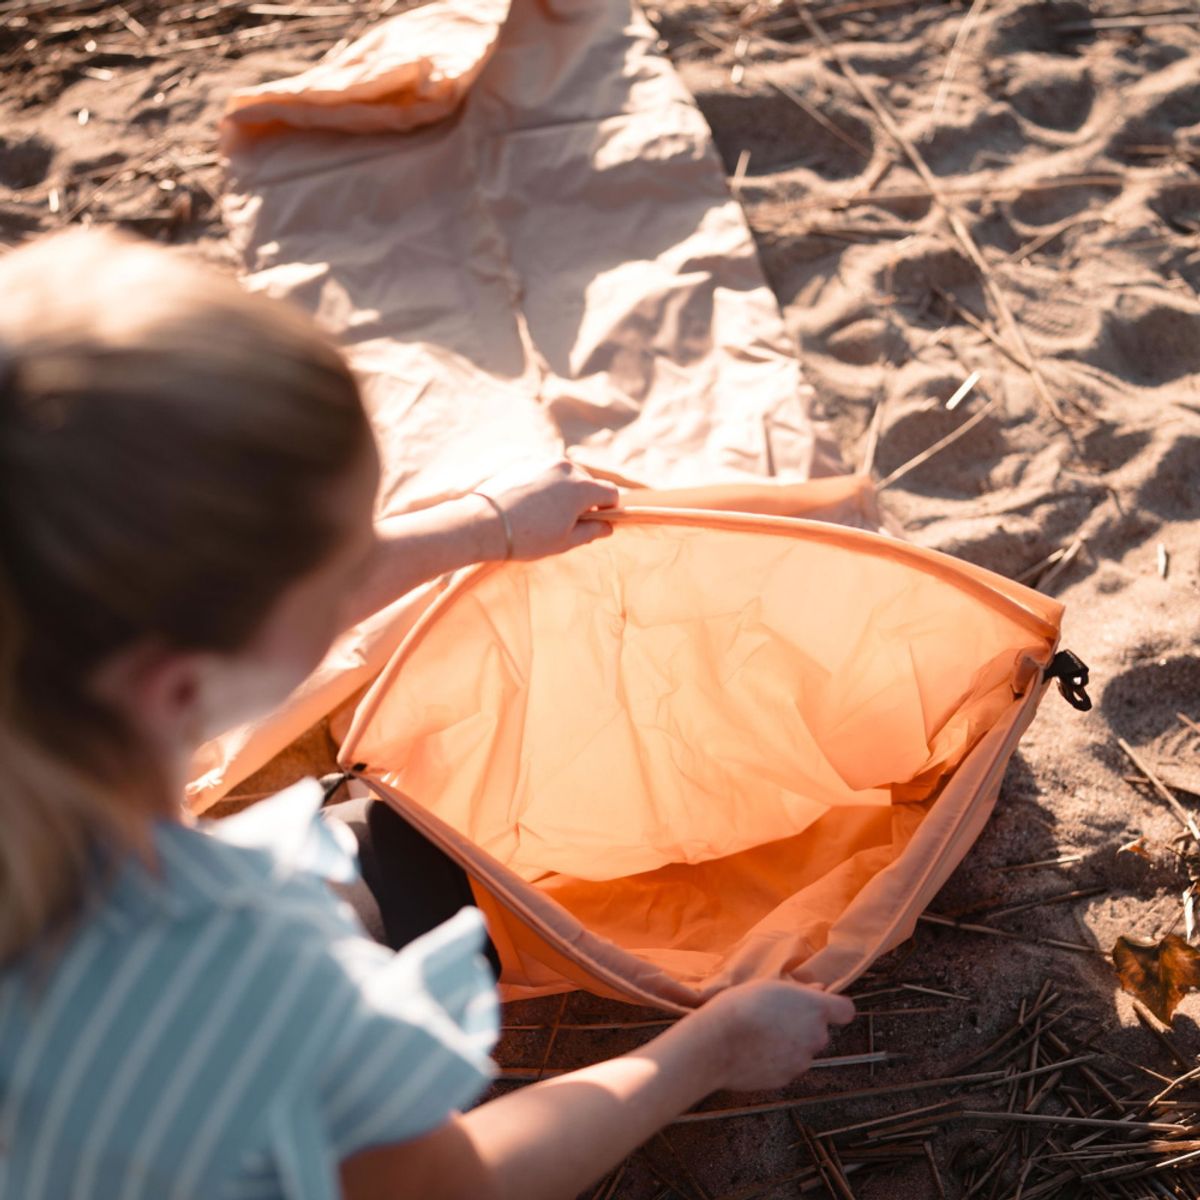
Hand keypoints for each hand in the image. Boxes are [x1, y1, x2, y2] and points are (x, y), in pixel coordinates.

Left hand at [474, 459, 618, 561]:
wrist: (483, 524)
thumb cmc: (528, 537)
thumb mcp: (565, 541)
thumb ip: (592, 531)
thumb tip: (608, 526)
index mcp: (582, 487)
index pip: (610, 493)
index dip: (608, 510)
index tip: (595, 523)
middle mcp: (566, 468)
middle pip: (587, 483)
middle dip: (584, 502)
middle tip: (566, 524)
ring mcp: (544, 462)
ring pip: (565, 478)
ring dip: (563, 494)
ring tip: (544, 517)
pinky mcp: (524, 463)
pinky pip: (545, 475)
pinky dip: (544, 488)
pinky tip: (528, 507)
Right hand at [692, 981, 855, 1092]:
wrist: (715, 1044)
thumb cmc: (740, 1007)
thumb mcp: (770, 986)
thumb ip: (800, 992)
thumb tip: (819, 990)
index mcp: (814, 1008)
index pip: (846, 1010)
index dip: (834, 1008)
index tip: (819, 1006)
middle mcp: (814, 1036)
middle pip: (819, 1032)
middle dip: (803, 1027)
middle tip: (775, 1017)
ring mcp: (801, 1061)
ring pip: (802, 1051)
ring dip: (789, 1045)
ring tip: (759, 1035)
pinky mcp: (786, 1079)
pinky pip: (787, 1067)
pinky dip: (776, 1061)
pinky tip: (754, 1051)